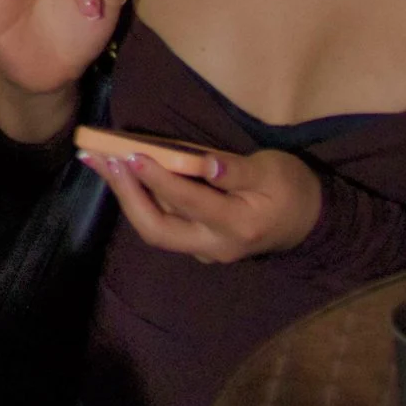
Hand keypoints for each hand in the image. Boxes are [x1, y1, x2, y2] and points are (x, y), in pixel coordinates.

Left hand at [101, 139, 322, 264]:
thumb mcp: (273, 170)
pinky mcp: (196, 245)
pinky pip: (162, 224)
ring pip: (155, 229)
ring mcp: (203, 251)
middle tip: (100, 159)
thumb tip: (206, 162)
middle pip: (158, 230)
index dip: (159, 179)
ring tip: (98, 162)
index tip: (131, 154)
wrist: (307, 222)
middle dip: (125, 195)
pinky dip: (139, 200)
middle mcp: (214, 246)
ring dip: (125, 196)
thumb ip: (237, 170)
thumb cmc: (291, 188)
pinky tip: (123, 177)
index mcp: (237, 224)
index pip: (190, 202)